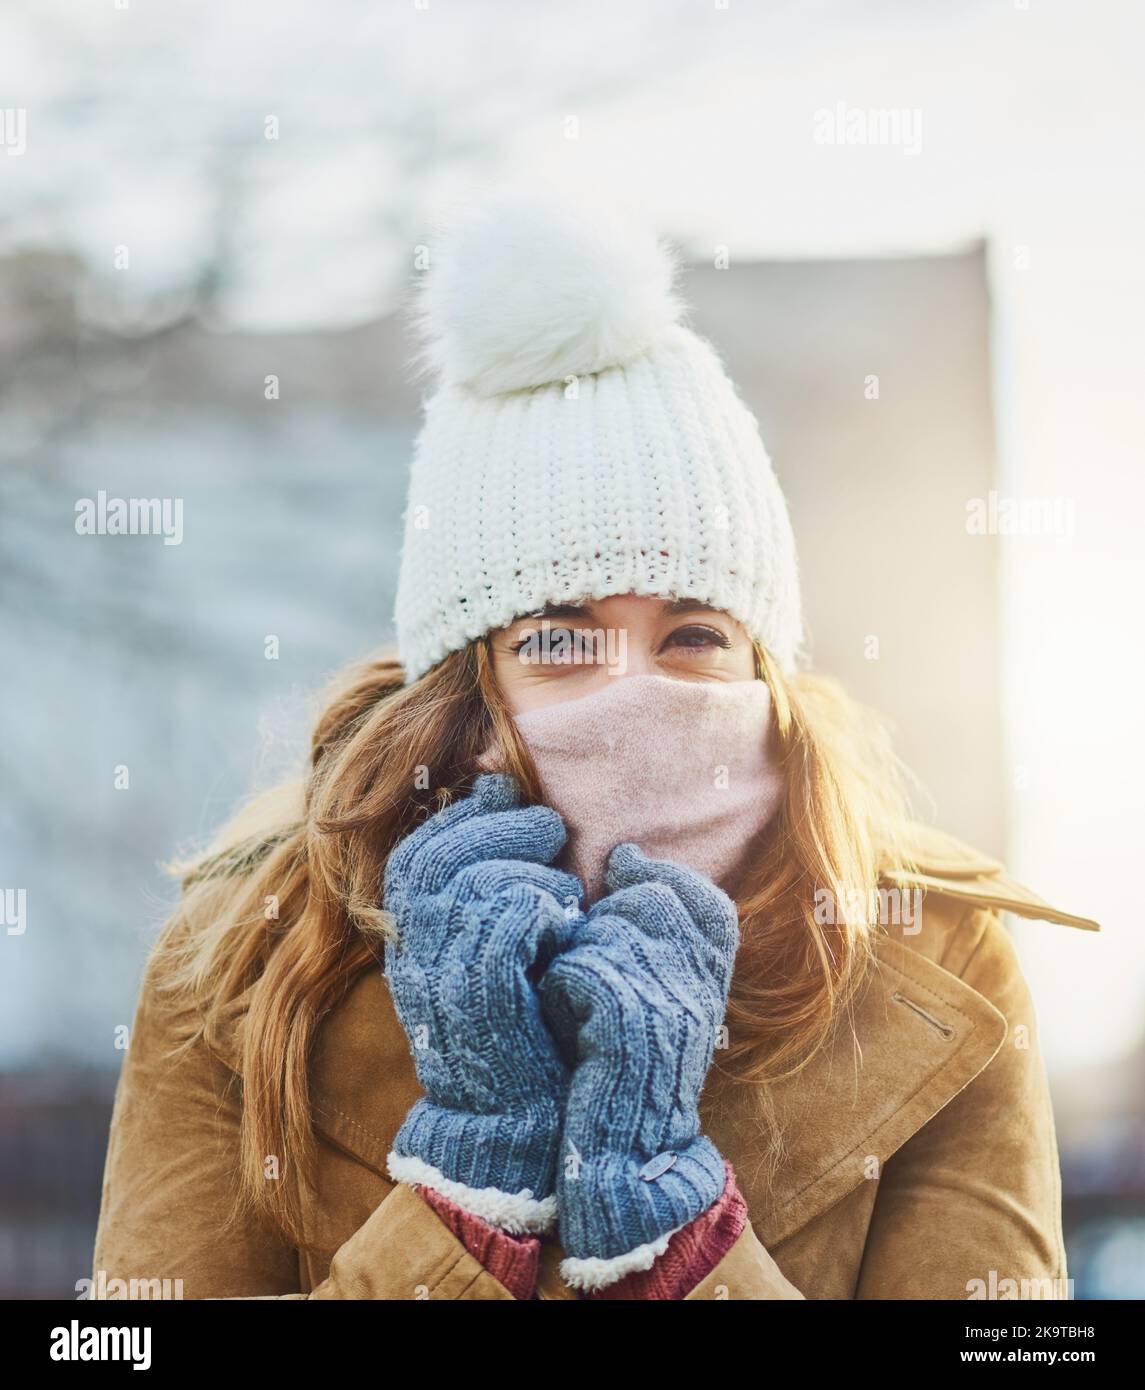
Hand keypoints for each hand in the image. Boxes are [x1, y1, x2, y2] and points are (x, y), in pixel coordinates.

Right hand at [382, 772, 583, 1231]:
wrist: (520, 1123)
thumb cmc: (523, 1028)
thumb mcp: (494, 950)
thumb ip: (486, 885)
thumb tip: (499, 790)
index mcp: (413, 940)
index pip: (418, 852)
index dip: (465, 815)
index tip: (510, 796)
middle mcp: (415, 955)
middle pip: (440, 855)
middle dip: (499, 825)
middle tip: (553, 828)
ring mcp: (440, 975)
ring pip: (474, 880)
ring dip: (530, 870)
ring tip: (567, 892)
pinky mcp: (479, 995)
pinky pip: (507, 915)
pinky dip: (542, 907)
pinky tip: (565, 927)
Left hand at [539, 843, 738, 1278]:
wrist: (623, 1148)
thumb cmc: (623, 1059)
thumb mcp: (657, 987)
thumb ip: (654, 926)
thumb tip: (625, 855)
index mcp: (716, 976)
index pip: (705, 900)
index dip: (663, 880)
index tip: (624, 876)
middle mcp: (703, 984)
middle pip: (648, 902)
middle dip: (607, 922)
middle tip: (593, 972)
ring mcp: (671, 1000)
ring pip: (605, 931)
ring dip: (577, 956)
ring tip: (577, 1001)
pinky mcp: (629, 1021)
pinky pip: (580, 966)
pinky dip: (560, 986)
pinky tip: (564, 1017)